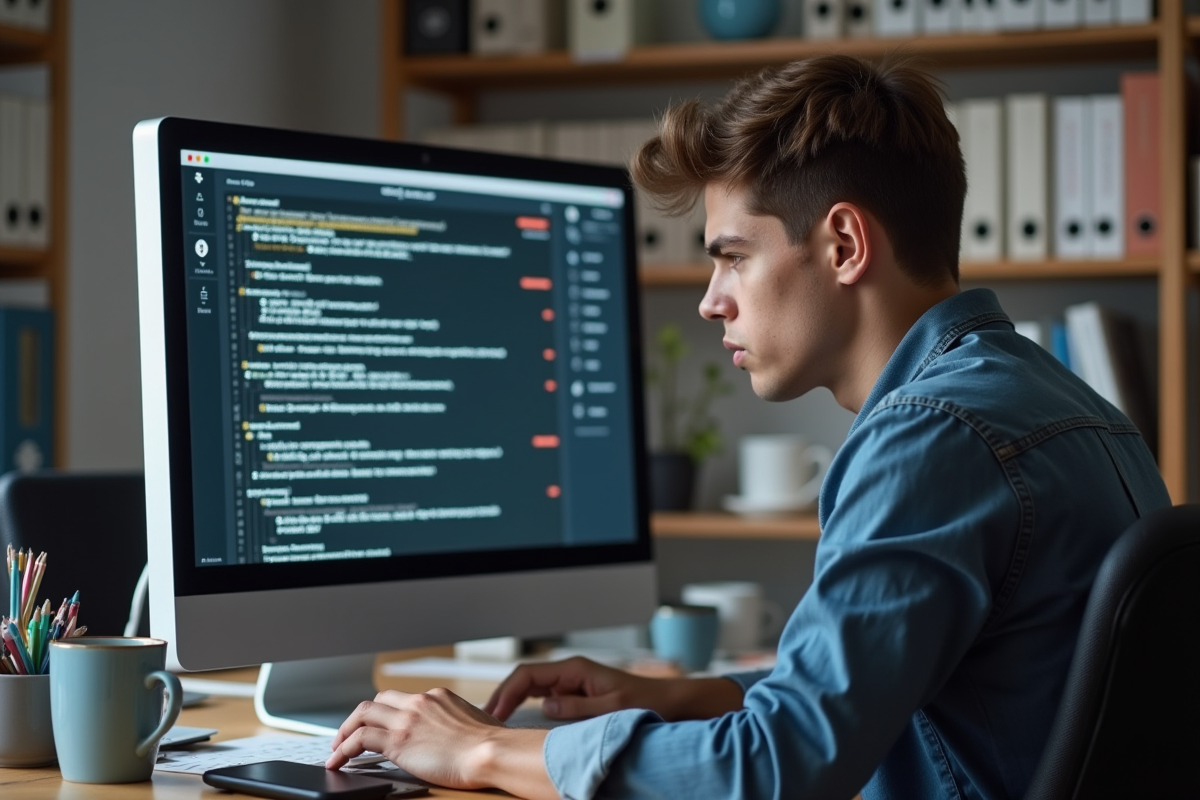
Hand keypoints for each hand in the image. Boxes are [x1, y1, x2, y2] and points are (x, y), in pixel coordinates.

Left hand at [326, 687, 512, 789]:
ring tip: (337, 749)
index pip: (403, 699)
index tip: (380, 725)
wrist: (491, 751)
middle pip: (378, 700)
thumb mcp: (476, 723)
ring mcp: (407, 719)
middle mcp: (420, 702)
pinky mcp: (398, 741)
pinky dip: (344, 748)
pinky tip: (339, 761)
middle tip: (351, 734)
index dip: (387, 713)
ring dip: (346, 731)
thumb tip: (458, 736)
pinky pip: (359, 739)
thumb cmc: (492, 745)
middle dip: (360, 717)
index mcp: (439, 697)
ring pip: (362, 714)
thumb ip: (458, 724)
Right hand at [484, 656, 743, 722]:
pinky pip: (545, 699)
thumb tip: (546, 706)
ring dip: (513, 703)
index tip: (493, 713)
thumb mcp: (611, 707)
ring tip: (495, 724)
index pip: (528, 675)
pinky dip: (527, 709)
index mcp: (575, 669)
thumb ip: (578, 707)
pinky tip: (519, 724)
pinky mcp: (576, 696)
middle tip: (484, 720)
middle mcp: (570, 673)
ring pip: (532, 690)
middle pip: (525, 681)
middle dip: (503, 697)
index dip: (506, 692)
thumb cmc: (645, 701)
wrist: (669, 702)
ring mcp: (572, 684)